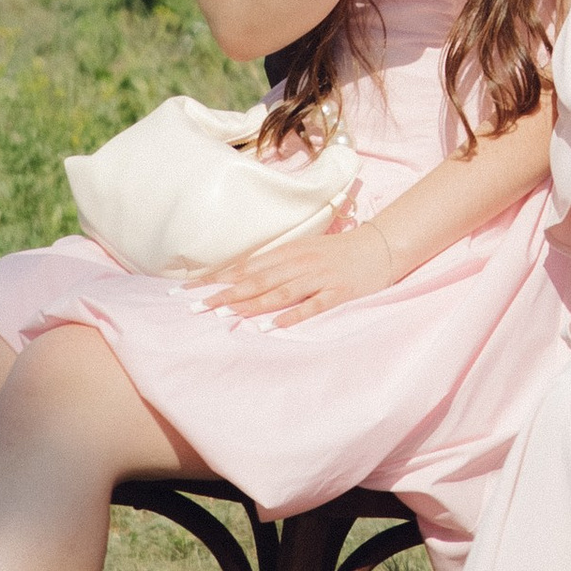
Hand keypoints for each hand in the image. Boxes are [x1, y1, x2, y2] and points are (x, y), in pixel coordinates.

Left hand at [195, 215, 399, 327]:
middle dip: (227, 294)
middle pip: (258, 280)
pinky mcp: (339, 292)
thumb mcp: (303, 251)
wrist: (380, 245)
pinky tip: (274, 325)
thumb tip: (239, 279)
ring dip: (253, 304)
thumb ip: (275, 264)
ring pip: (281, 292)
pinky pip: (313, 305)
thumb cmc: (337, 252)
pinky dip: (293, 315)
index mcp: (289, 252)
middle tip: (199, 307)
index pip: (246, 267)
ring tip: (228, 315)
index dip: (218, 278)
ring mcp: (319, 278)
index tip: (189, 290)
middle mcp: (300, 263)